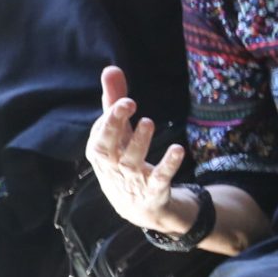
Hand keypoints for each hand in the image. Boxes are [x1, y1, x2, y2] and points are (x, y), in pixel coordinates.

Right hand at [84, 65, 197, 233]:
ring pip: (132, 162)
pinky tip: (177, 149)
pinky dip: (168, 164)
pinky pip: (160, 178)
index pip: (100, 134)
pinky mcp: (154, 191)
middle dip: (114, 125)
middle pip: (107, 147)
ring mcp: (133, 181)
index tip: (120, 98)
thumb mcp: (120, 134)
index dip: (108, 117)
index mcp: (101, 153)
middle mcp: (113, 167)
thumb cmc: (124, 162)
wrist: (138, 207)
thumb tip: (110, 69)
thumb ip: (114, 102)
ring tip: (148, 121)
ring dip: (140, 141)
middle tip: (127, 102)